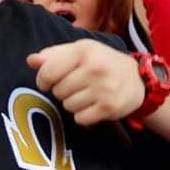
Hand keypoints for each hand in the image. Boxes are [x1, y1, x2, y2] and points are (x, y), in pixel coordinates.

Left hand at [28, 39, 144, 125]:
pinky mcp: (110, 108)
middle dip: (62, 90)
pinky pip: (80, 119)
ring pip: (67, 106)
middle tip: (76, 85)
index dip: (43, 80)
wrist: (139, 79)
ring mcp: (103, 89)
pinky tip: (93, 105)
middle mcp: (94, 68)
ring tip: (86, 94)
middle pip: (57, 91)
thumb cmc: (102, 62)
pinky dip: (83, 115)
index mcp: (83, 50)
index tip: (48, 82)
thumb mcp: (79, 51)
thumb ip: (53, 55)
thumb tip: (31, 60)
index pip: (48, 72)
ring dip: (73, 103)